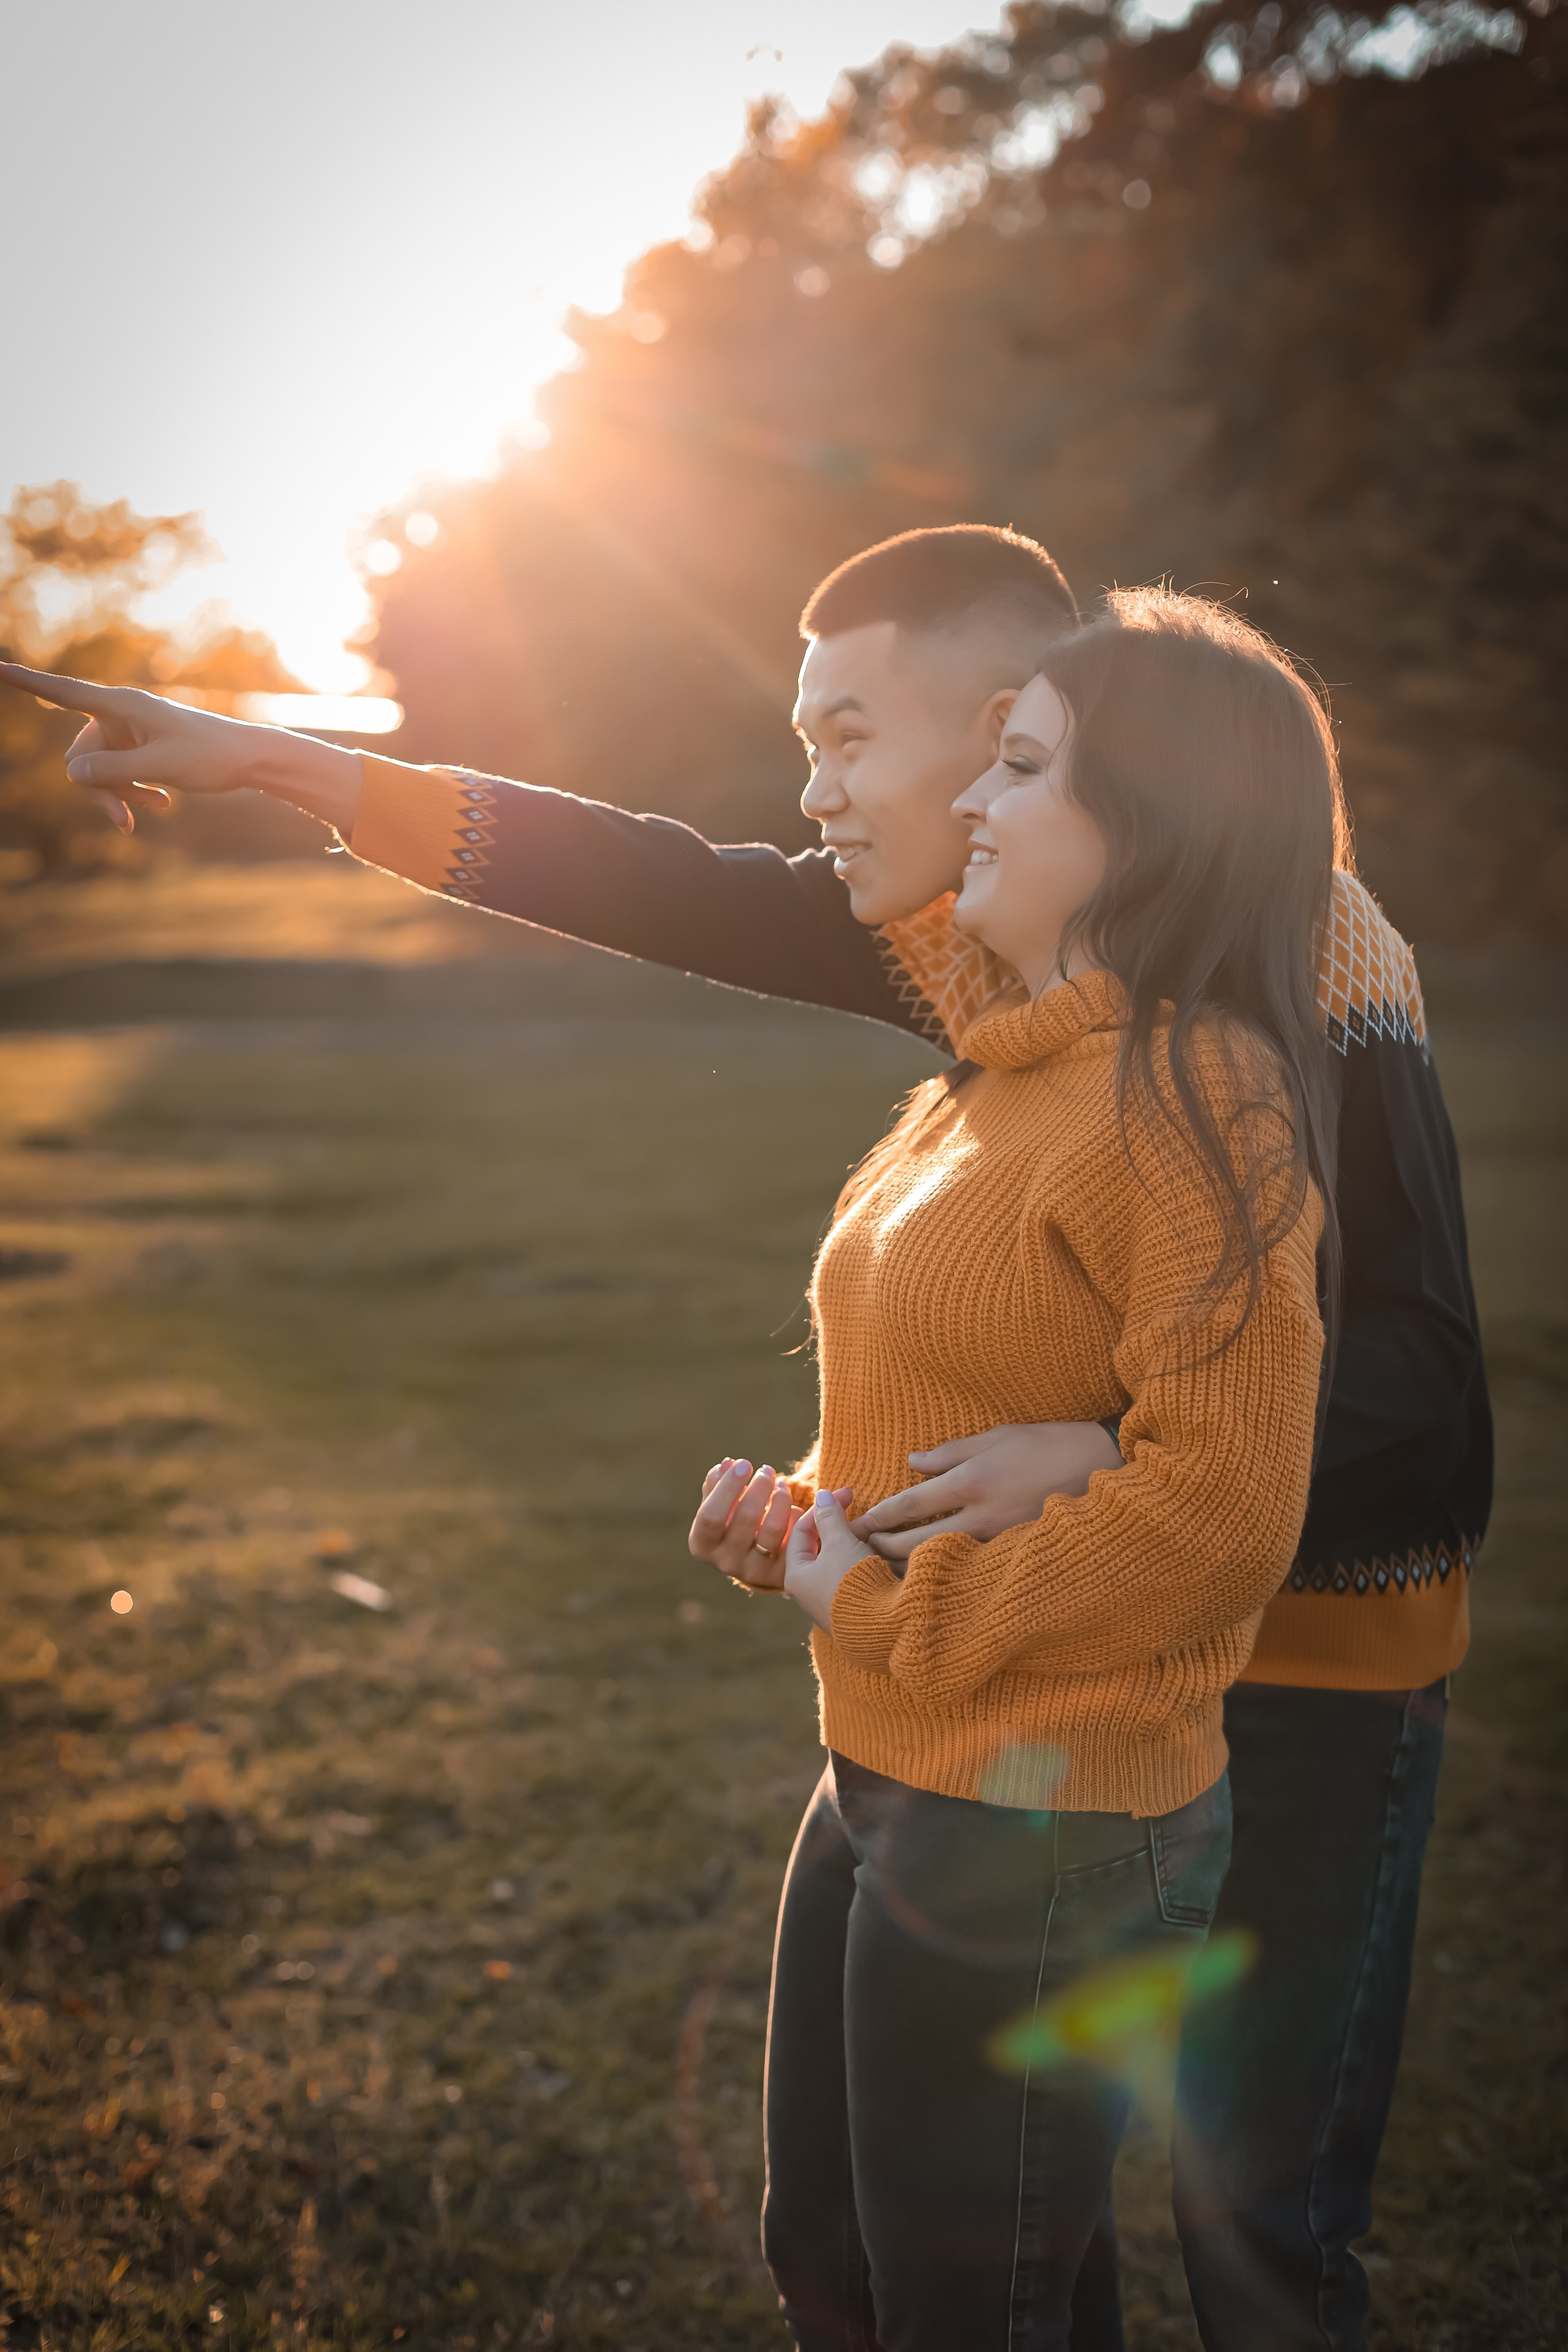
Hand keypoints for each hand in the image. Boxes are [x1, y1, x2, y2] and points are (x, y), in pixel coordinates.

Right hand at [0, 661, 359, 833]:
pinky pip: (120, 772)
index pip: (63, 692)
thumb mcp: (161, 768)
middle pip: (80, 755)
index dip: (28, 682)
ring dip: (121, 794)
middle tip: (124, 823)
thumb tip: (72, 771)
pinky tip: (164, 807)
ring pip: (100, 769)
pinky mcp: (141, 747)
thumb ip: (114, 771)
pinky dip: (136, 791)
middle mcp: (121, 713)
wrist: (250, 759)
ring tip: (157, 810)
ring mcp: (130, 731)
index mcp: (122, 705)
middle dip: (98, 790)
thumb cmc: (211, 757)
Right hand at [688, 1458, 828, 1592]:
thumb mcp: (718, 1507)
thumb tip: (728, 1464)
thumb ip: (717, 1485)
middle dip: (760, 1486)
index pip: (711, 1515)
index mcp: (702, 1545)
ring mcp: (754, 1571)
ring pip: (773, 1528)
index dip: (728, 1486)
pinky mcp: (780, 1573)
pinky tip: (793, 1506)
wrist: (753, 1560)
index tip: (743, 1463)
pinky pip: (794, 1537)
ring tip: (781, 1484)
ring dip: (780, 1497)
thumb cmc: (730, 1523)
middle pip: (746, 1517)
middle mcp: (726, 1562)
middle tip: (767, 1470)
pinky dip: (796, 1515)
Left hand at [784, 1488, 875, 1631]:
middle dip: (842, 1525)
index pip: (802, 1531)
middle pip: (821, 1546)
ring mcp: (831, 1601)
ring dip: (855, 1541)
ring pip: (840, 1559)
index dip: (823, 1507)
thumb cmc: (852, 1583)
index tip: (846, 1493)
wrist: (881, 1628)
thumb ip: (830, 1516)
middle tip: (860, 1510)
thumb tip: (822, 1495)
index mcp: (796, 1576)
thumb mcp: (840, 1542)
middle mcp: (809, 1591)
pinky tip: (879, 1551)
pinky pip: (854, 1574)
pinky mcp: (852, 1608)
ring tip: (874, 1529)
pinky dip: (863, 1559)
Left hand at [848, 1421, 1122, 1561]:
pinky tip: (931, 1575)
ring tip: (884, 1569)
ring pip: (942, 1559)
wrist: (1103, 1467)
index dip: (883, 1516)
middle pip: (919, 1541)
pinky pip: (971, 1564)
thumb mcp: (997, 1436)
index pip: (913, 1504)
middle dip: (885, 1548)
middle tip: (862, 1552)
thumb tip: (913, 1463)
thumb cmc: (1048, 1443)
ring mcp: (1000, 1539)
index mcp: (972, 1480)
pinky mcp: (1016, 1552)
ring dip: (910, 1566)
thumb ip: (951, 1452)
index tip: (860, 1524)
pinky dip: (947, 1569)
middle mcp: (982, 1515)